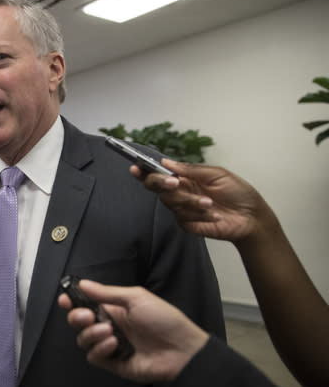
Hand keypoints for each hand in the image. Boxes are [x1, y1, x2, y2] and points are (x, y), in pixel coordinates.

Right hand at [57, 279, 208, 382]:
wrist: (182, 349)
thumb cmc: (164, 319)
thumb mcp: (136, 297)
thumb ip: (107, 293)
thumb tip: (83, 283)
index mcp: (114, 309)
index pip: (85, 304)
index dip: (72, 302)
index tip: (65, 299)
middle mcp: (109, 326)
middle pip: (79, 323)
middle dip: (77, 318)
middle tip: (87, 316)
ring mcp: (111, 346)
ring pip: (83, 341)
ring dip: (91, 334)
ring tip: (109, 332)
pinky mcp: (114, 364)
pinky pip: (95, 357)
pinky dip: (100, 350)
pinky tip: (113, 345)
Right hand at [131, 159, 275, 243]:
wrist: (251, 217)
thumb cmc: (238, 193)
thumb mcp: (217, 174)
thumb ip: (191, 169)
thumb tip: (167, 162)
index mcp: (185, 177)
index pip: (158, 173)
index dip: (144, 171)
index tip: (136, 168)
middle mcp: (180, 192)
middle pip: (156, 187)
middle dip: (161, 183)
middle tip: (175, 183)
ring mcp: (182, 209)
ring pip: (171, 203)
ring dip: (191, 202)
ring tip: (211, 203)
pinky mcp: (187, 225)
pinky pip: (183, 218)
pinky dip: (199, 216)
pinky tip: (214, 216)